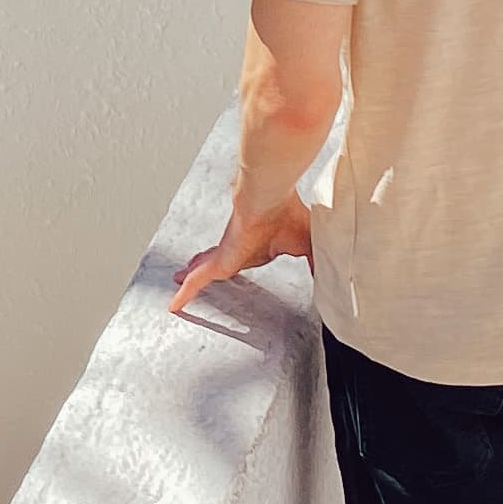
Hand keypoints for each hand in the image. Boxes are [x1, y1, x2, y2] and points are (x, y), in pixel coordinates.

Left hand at [171, 189, 314, 316]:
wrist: (269, 197)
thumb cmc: (289, 214)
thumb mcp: (309, 245)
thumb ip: (316, 262)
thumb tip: (329, 278)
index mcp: (260, 245)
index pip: (247, 256)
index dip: (242, 260)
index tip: (239, 263)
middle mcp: (240, 248)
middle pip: (221, 260)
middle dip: (211, 265)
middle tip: (198, 269)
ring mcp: (226, 254)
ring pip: (205, 269)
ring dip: (194, 274)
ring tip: (179, 280)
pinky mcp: (218, 261)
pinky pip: (197, 282)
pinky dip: (186, 294)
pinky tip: (173, 306)